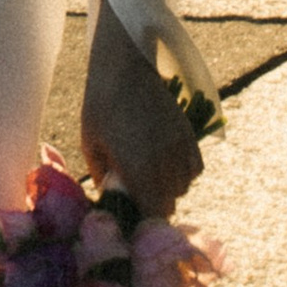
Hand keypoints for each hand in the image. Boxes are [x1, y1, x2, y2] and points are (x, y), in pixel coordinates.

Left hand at [79, 8, 203, 217]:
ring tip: (150, 177)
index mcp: (137, 169)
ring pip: (183, 187)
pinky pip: (195, 168)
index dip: (142, 220)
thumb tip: (109, 197)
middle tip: (136, 196)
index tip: (130, 214)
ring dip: (169, 189)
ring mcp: (180, 148)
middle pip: (169, 204)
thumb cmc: (100, 104)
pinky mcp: (189, 134)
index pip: (152, 215)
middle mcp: (164, 162)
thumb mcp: (91, 143)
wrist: (124, 66)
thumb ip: (102, 176)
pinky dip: (184, 172)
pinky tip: (167, 164)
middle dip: (153, 206)